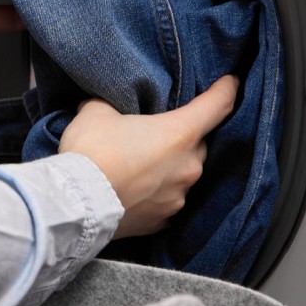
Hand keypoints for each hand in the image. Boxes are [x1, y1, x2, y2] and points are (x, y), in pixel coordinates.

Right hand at [59, 75, 238, 238]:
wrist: (75, 204)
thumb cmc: (91, 153)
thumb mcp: (96, 111)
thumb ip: (110, 104)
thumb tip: (105, 107)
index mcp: (179, 133)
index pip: (217, 106)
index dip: (226, 90)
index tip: (230, 83)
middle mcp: (187, 167)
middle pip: (197, 144)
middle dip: (181, 138)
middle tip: (154, 133)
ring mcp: (177, 198)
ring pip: (182, 175)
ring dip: (166, 168)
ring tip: (137, 165)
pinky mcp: (161, 222)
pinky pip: (165, 202)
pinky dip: (154, 195)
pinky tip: (134, 191)